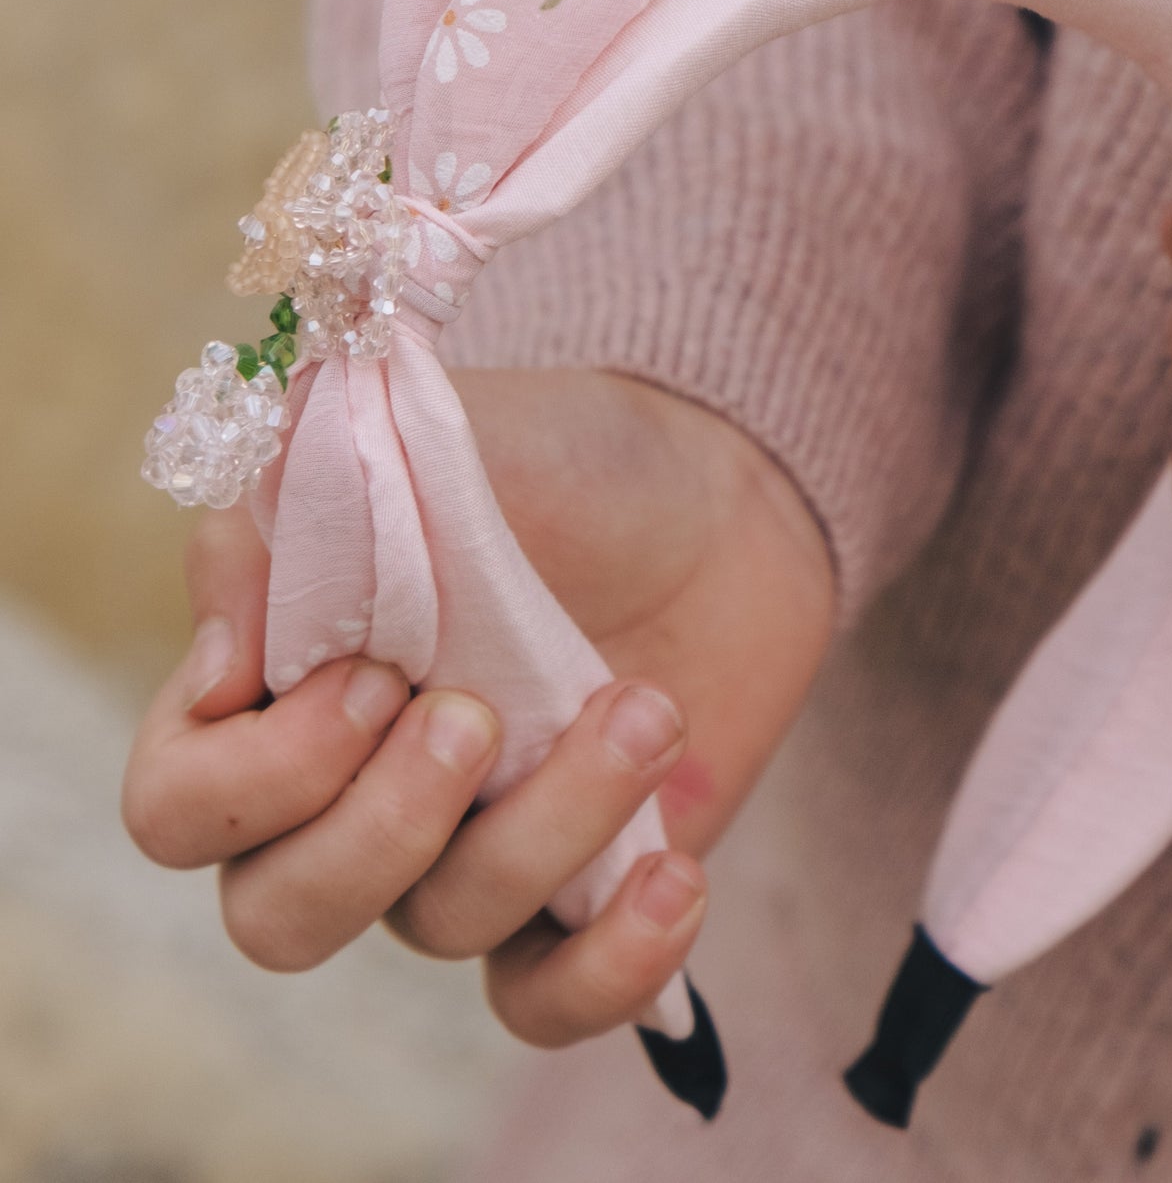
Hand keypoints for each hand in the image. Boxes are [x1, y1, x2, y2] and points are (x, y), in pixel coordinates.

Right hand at [123, 370, 832, 1044]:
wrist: (714, 487)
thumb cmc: (553, 459)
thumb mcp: (423, 446)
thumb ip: (298, 518)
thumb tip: (224, 669)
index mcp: (285, 686)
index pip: (180, 808)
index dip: (263, 774)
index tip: (375, 670)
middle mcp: (354, 791)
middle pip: (280, 917)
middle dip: (379, 833)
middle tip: (476, 716)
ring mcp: (466, 849)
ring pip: (442, 928)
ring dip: (550, 827)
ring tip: (644, 709)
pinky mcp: (576, 893)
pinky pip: (549, 1003)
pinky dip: (609, 966)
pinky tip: (673, 874)